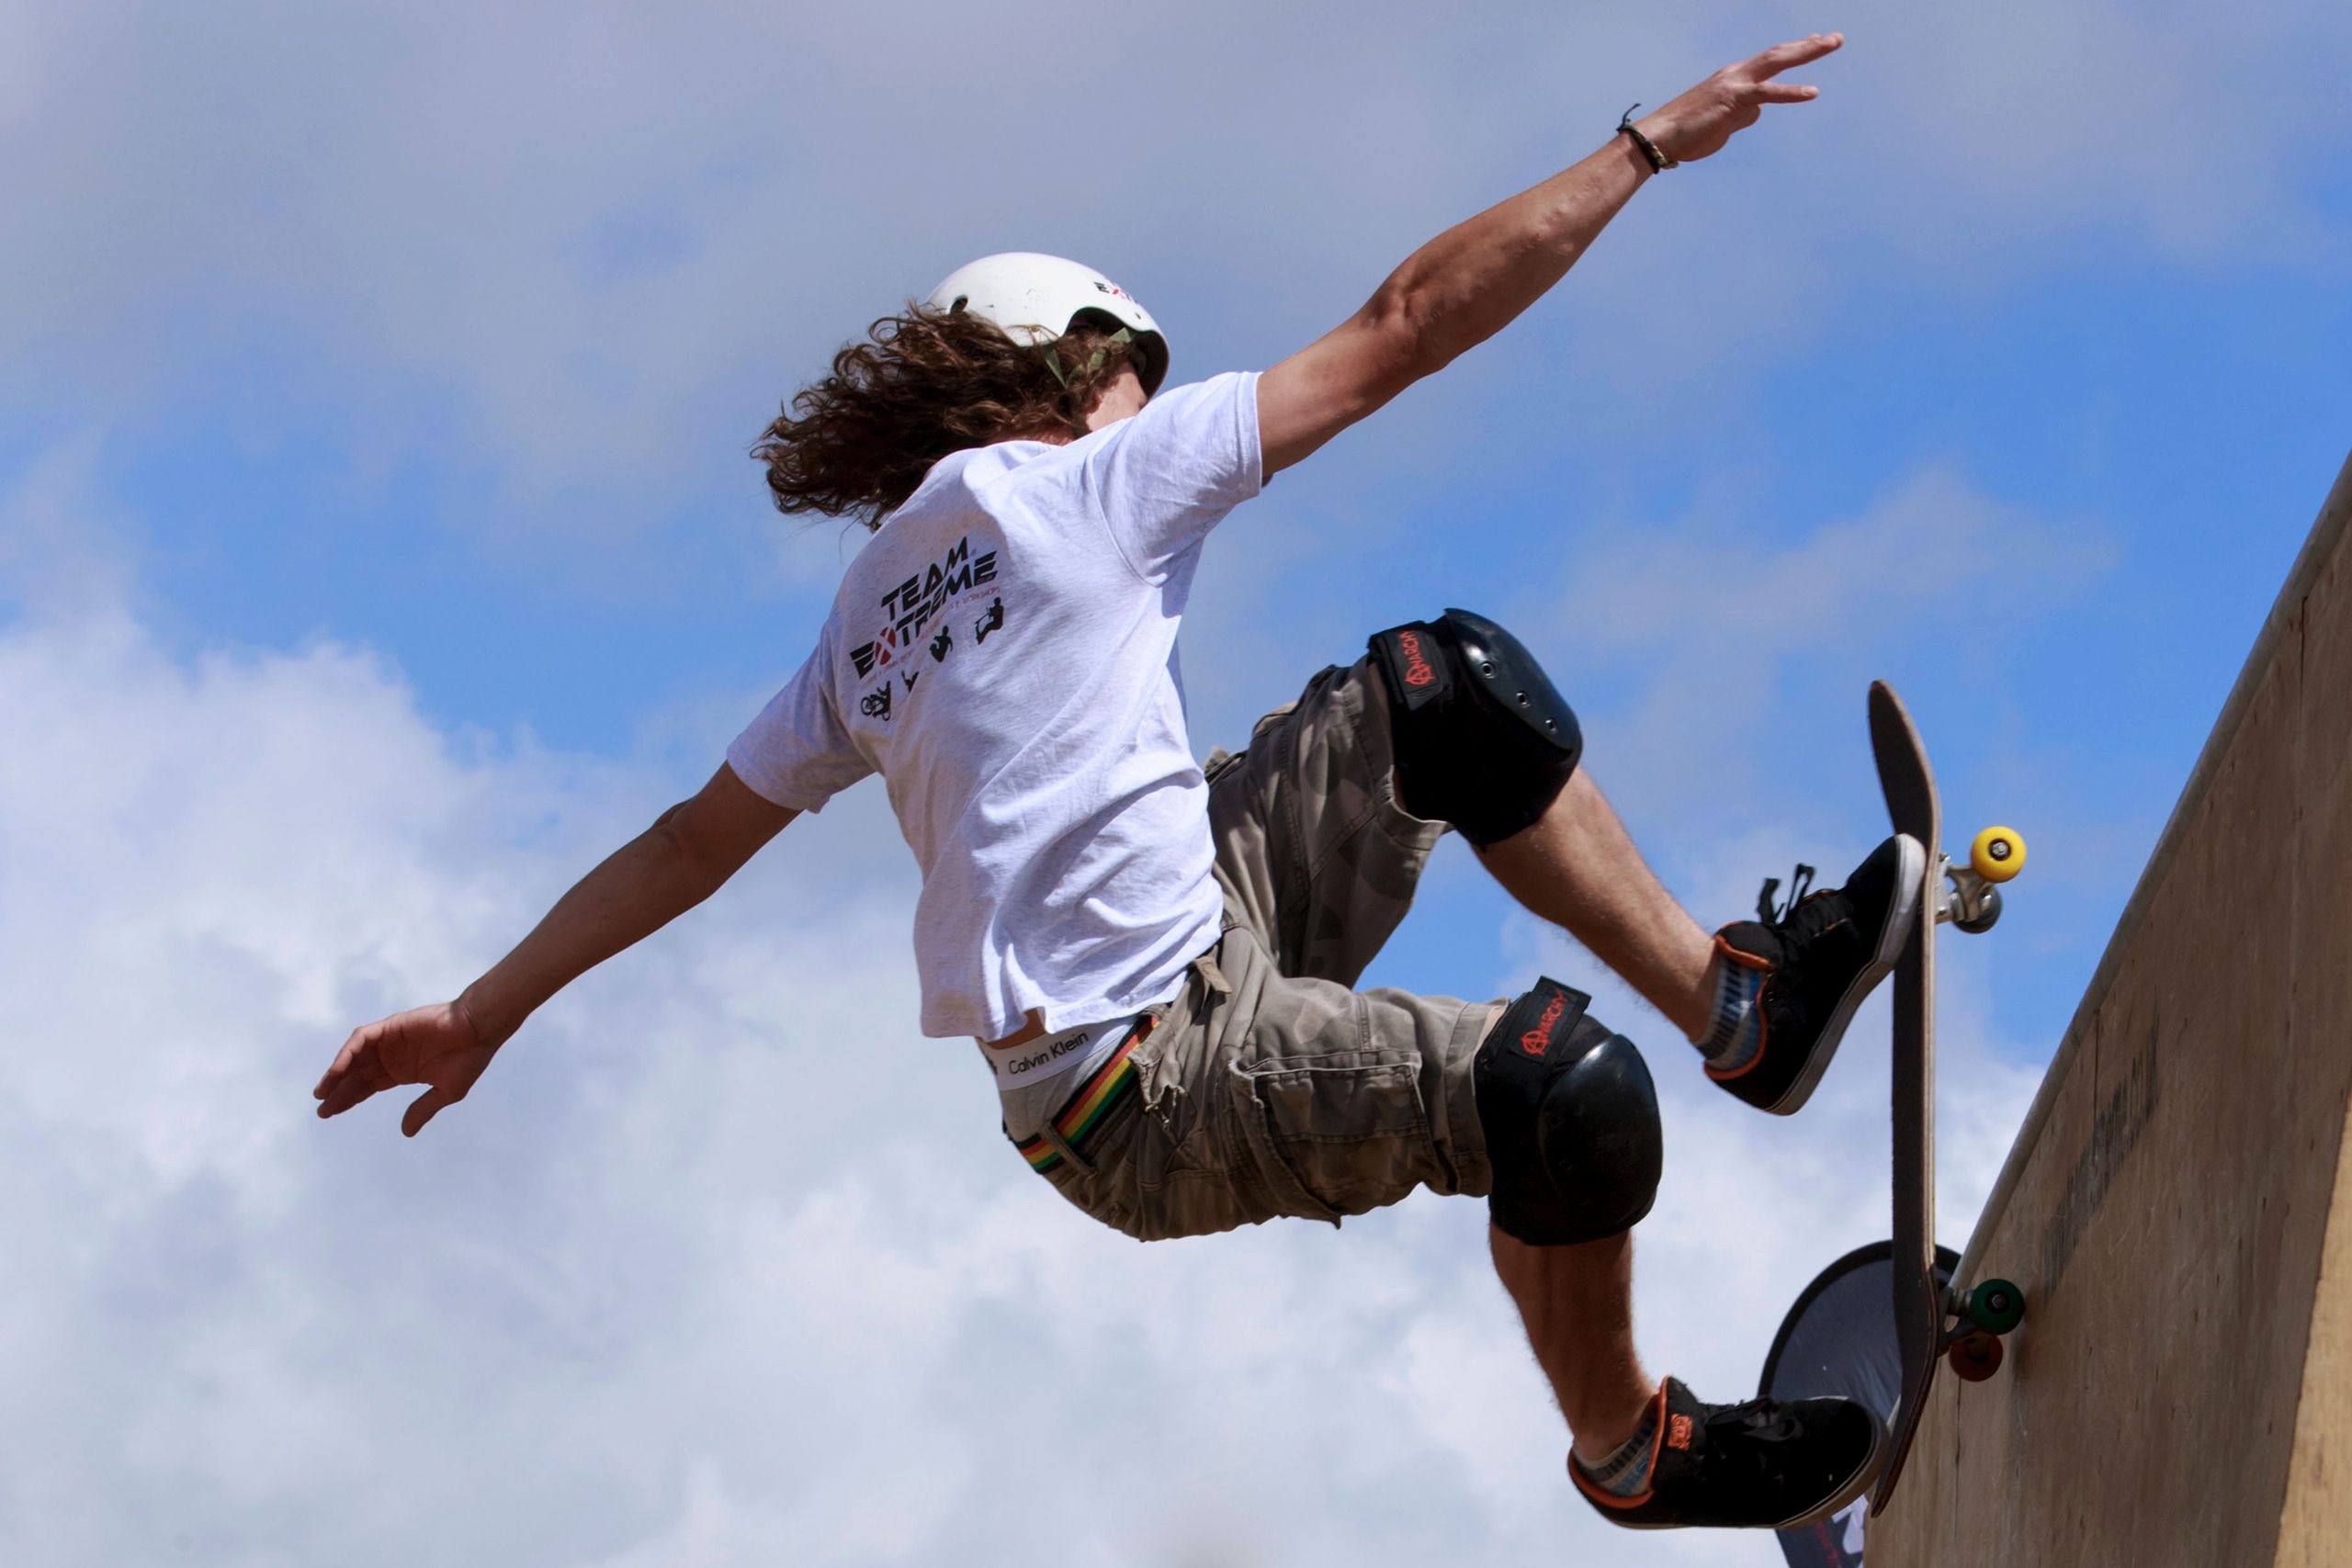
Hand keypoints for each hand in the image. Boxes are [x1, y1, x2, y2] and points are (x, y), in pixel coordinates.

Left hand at [314, 999, 501, 1136]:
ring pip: (353, 1057)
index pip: (367, 1086)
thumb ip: (423, 1109)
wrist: (480, 1030)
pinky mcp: (390, 1026)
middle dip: (337, 1091)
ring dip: (336, 1073)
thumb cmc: (470, 1057)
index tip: (330, 1113)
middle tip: (321, 1109)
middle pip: (355, 1075)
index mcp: (402, 1071)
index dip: (348, 1099)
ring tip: (322, 1093)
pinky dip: (346, 1055)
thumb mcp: (446, 1091)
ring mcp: (389, 1040)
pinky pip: (361, 1040)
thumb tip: (405, 1132)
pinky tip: (337, 1072)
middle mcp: (391, 1055)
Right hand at [1636, 33, 1841, 164]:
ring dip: (1806, 51)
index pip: (1769, 61)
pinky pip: (1767, 93)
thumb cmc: (1686, 135)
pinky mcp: (1733, 100)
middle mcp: (1735, 75)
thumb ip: (1742, 116)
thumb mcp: (1722, 124)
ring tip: (1832, 43)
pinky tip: (1813, 92)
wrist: (1659, 138)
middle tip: (1835, 38)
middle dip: (1808, 45)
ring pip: (1776, 61)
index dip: (1794, 50)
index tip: (1815, 41)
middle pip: (1778, 53)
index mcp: (1732, 79)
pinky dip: (1791, 92)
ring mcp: (1734, 84)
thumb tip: (1756, 114)